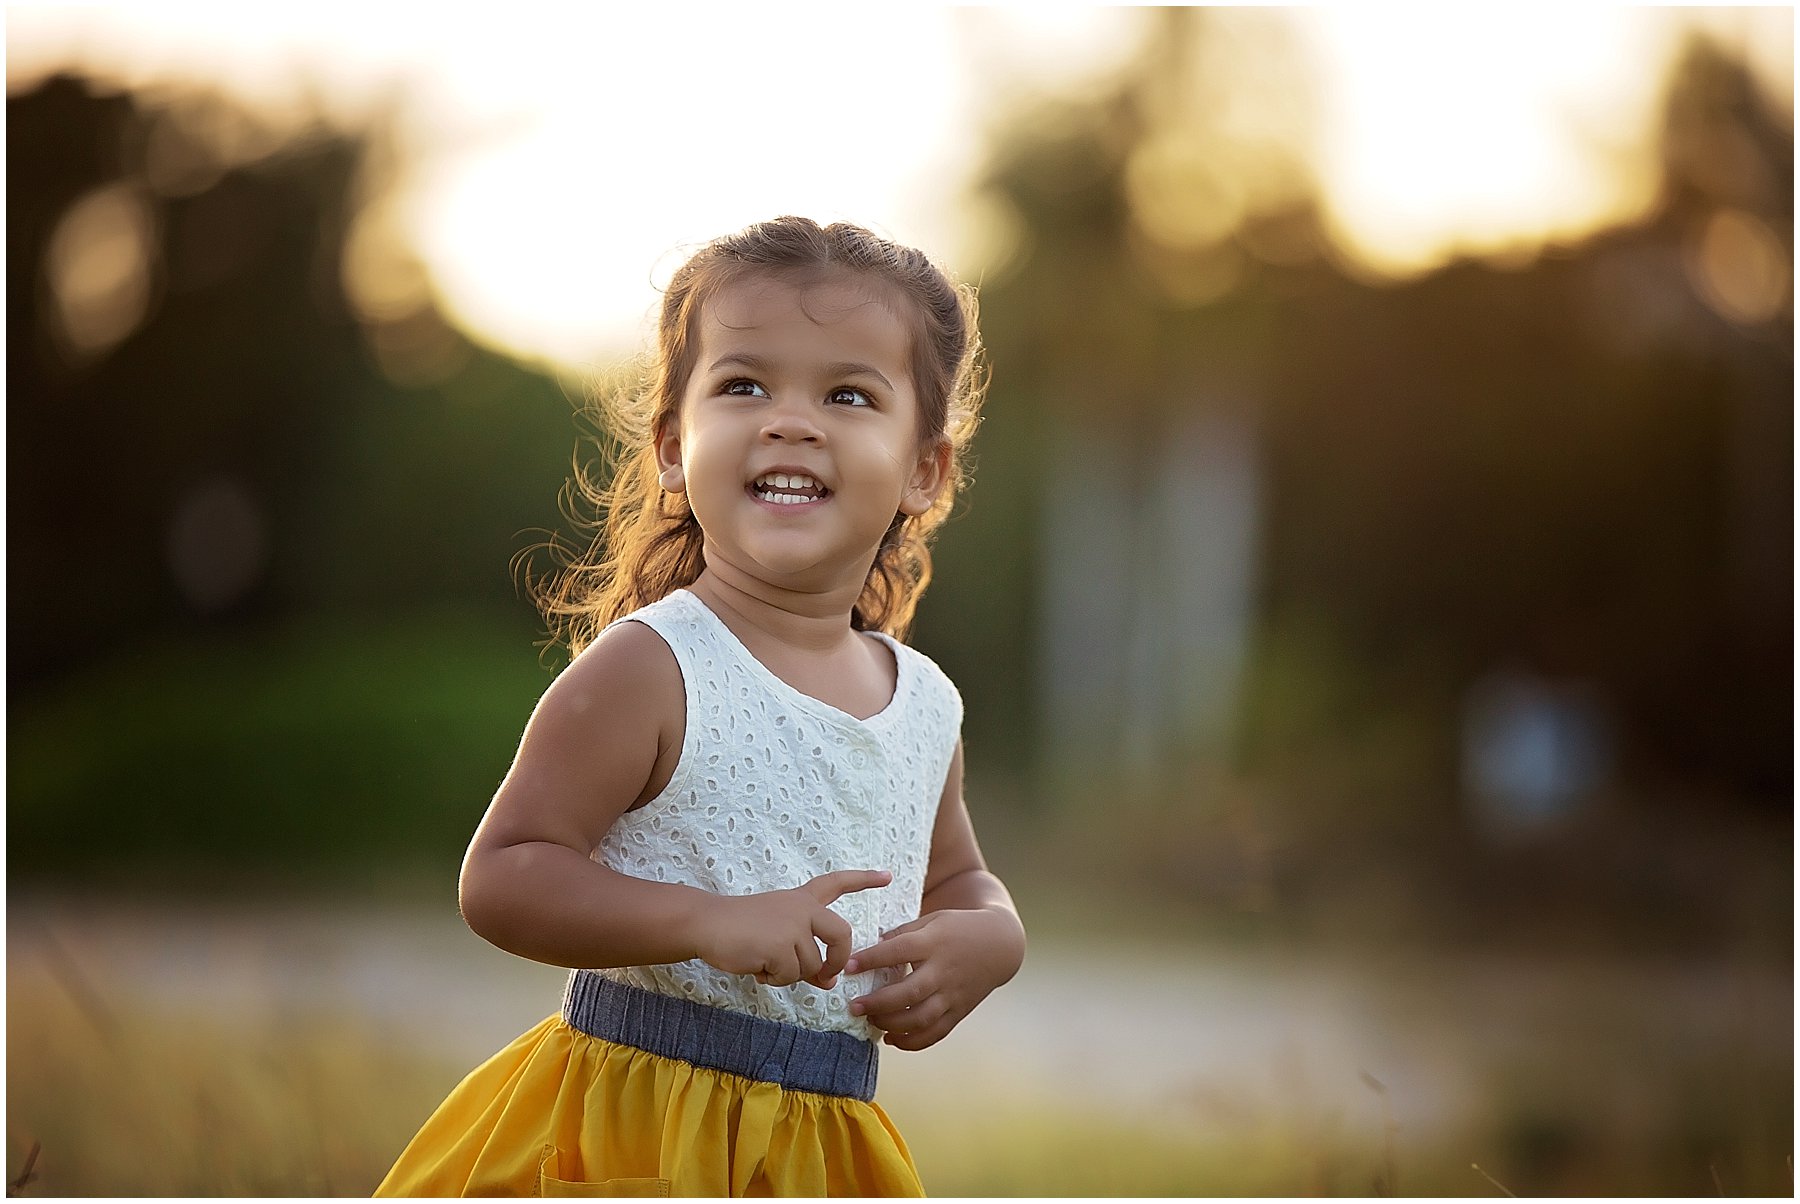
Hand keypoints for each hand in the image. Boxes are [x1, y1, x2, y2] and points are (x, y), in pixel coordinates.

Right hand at [693, 869, 890, 989]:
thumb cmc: (740, 930)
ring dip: (789, 974)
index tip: (887, 875)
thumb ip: (806, 954)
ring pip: (811, 966)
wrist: (708, 924)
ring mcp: (793, 925)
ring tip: (765, 962)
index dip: (863, 879)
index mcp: (801, 899)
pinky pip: (790, 975)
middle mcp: (802, 908)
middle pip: (842, 935)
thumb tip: (829, 982)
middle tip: (826, 978)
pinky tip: (757, 967)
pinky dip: (774, 979)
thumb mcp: (778, 936)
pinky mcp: (781, 944)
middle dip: (837, 961)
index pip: (837, 883)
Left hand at [844, 907, 1024, 1049]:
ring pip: (921, 1018)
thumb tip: (870, 946)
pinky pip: (935, 1033)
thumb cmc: (958, 929)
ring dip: (891, 1024)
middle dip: (878, 1003)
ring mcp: (952, 994)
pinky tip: (892, 1038)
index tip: (848, 966)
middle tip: (854, 1006)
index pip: (898, 951)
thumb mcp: (932, 920)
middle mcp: (944, 971)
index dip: (871, 959)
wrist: (1000, 945)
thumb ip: (903, 933)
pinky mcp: (959, 1011)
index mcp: (934, 942)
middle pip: (909, 992)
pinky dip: (912, 1042)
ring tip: (870, 1020)